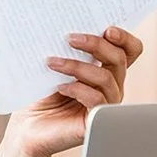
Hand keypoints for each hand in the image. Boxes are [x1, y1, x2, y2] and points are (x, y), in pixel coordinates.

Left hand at [7, 26, 142, 156]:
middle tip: (70, 38)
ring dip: (77, 66)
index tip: (107, 29)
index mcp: (105, 69)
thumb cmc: (40, 95)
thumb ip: (67, 50)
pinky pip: (97, 99)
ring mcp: (105, 104)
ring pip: (106, 77)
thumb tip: (69, 28)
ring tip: (52, 62)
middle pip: (119, 59)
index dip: (125, 38)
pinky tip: (60, 87)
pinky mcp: (95, 121)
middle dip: (96, 44)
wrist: (27, 128)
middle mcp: (110, 86)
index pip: (129, 50)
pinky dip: (78, 89)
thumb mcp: (55, 66)